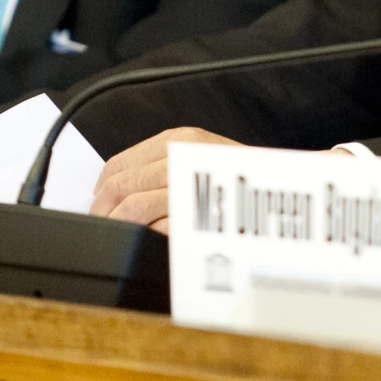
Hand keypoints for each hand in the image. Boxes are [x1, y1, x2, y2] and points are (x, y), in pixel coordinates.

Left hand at [89, 127, 239, 230]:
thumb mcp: (197, 156)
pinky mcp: (198, 211)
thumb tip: (114, 190)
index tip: (95, 203)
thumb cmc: (238, 177)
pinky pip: (160, 227)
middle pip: (119, 185)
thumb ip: (160, 166)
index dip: (99, 188)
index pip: (118, 163)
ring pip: (133, 207)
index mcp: (176, 140)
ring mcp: (189, 183)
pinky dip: (147, 236)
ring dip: (117, 225)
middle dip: (101, 210)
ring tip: (116, 236)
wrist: (284, 184)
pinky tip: (147, 240)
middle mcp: (180, 156)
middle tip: (99, 226)